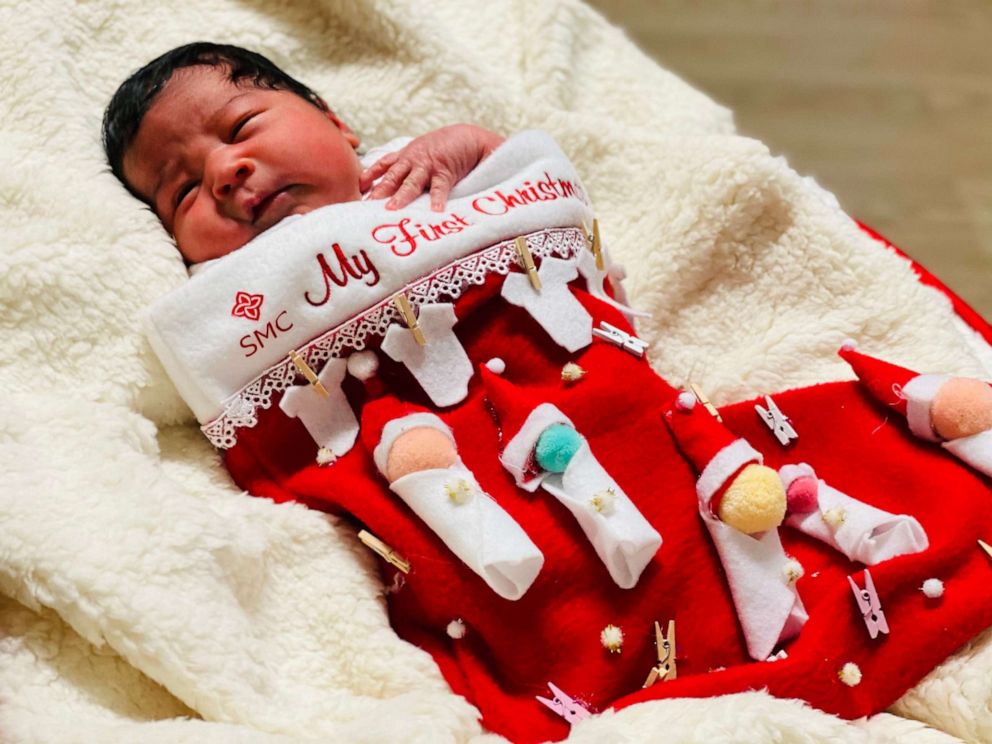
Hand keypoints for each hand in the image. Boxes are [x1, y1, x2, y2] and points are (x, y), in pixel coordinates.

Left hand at [360, 124, 504, 210]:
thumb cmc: (445, 149)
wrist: (469, 137)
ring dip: (401, 196)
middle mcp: (413, 160)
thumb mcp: (422, 153)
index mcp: (407, 156)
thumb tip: (393, 187)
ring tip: (392, 209)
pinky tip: (435, 211)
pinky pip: (440, 188)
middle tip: (367, 205)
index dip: (370, 175)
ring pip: (411, 183)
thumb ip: (408, 167)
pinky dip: (437, 199)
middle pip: (392, 177)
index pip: (383, 165)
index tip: (359, 187)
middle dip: (379, 190)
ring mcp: (428, 166)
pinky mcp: (445, 171)